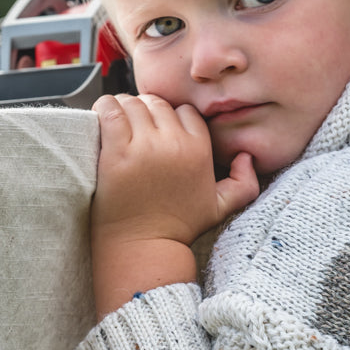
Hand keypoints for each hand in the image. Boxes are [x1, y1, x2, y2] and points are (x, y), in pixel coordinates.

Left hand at [92, 93, 258, 245]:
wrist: (144, 246)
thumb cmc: (178, 228)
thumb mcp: (220, 208)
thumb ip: (244, 184)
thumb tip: (246, 156)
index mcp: (199, 150)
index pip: (185, 111)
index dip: (170, 117)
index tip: (159, 130)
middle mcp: (174, 143)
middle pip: (157, 103)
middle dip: (146, 110)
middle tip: (135, 128)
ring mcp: (144, 146)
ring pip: (133, 103)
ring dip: (124, 108)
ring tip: (118, 123)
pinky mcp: (116, 152)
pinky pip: (109, 110)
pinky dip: (105, 107)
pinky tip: (102, 117)